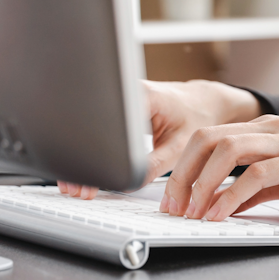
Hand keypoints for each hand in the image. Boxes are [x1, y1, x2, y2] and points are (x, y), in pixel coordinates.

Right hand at [58, 79, 261, 198]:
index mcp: (141, 96)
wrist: (203, 102)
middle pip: (89, 125)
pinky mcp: (115, 106)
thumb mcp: (180, 146)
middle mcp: (125, 92)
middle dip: (79, 159)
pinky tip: (85, 170)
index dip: (92, 155)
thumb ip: (153, 165)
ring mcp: (118, 97)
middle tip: (75, 187)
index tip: (87, 179)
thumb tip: (126, 183)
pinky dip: (89, 150)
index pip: (106, 125)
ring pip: (89, 127)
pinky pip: (95, 128)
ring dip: (81, 155)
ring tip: (75, 183)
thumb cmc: (195, 118)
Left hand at [158, 116, 278, 220]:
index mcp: (267, 129)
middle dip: (181, 175)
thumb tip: (229, 206)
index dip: (182, 167)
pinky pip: (258, 174)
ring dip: (201, 184)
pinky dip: (232, 195)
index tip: (171, 198)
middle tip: (171, 208)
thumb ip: (261, 187)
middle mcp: (272, 128)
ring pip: (226, 150)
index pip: (209, 138)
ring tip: (191, 213)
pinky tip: (221, 215)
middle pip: (207, 140)